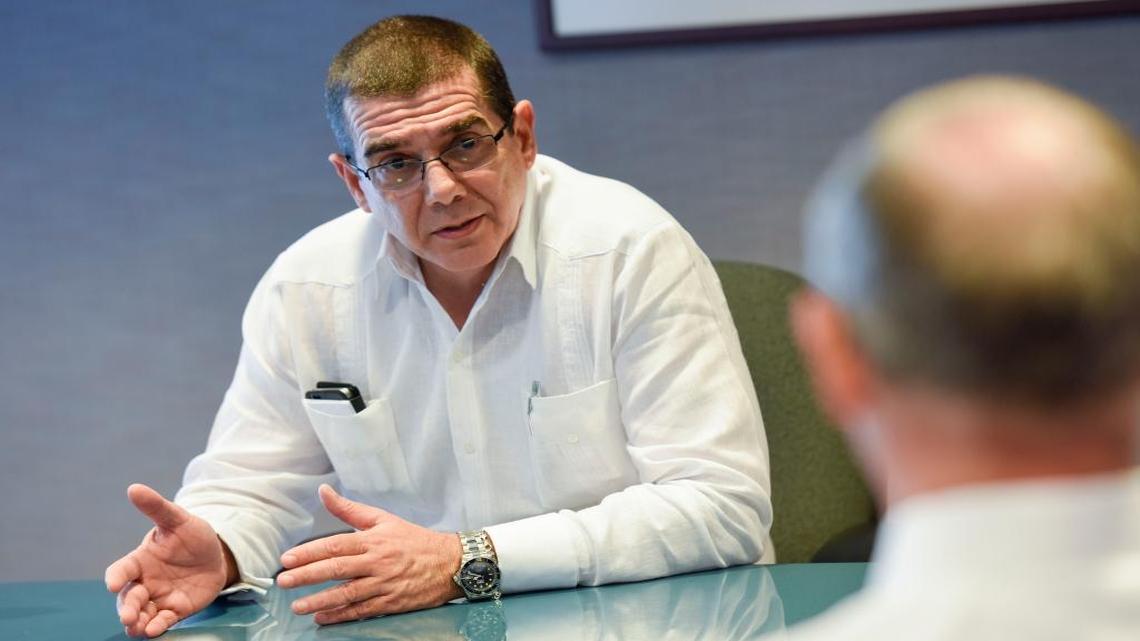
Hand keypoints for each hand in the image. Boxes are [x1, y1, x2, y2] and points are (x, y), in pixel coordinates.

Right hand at [105, 484, 232, 637]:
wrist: (216, 556)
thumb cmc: (192, 536)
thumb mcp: (178, 519)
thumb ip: (157, 507)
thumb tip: (134, 488)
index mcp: (140, 560)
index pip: (121, 570)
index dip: (115, 577)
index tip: (112, 584)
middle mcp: (144, 582)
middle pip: (128, 598)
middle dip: (127, 608)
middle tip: (129, 616)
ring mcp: (158, 598)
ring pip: (141, 614)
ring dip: (137, 623)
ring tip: (138, 628)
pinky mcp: (174, 610)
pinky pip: (161, 621)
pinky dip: (156, 626)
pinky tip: (155, 629)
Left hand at [276, 484, 462, 624]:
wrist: (450, 562)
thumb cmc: (414, 540)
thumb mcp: (383, 519)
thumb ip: (349, 509)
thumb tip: (323, 492)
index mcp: (373, 540)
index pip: (336, 545)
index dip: (309, 552)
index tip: (288, 559)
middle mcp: (377, 562)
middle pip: (337, 569)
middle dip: (307, 576)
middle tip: (284, 581)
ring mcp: (384, 584)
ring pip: (347, 594)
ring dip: (320, 601)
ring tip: (298, 606)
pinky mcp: (391, 602)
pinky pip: (362, 610)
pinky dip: (341, 615)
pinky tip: (323, 618)